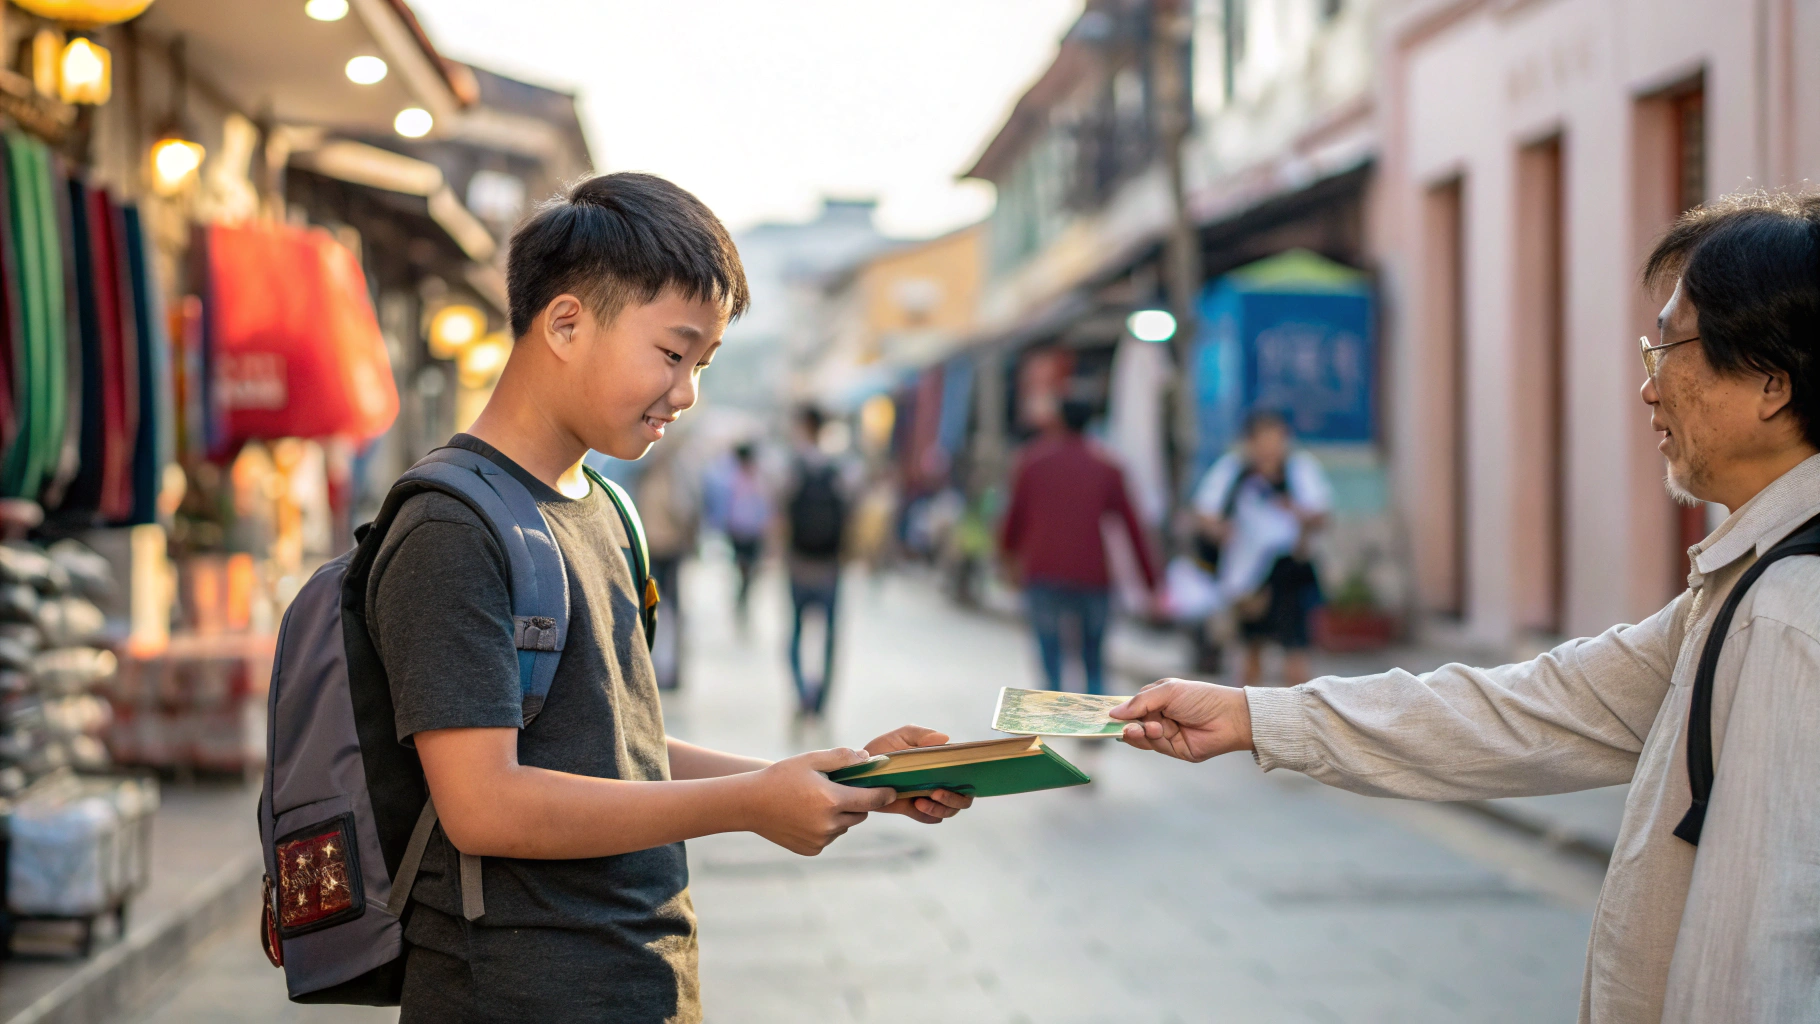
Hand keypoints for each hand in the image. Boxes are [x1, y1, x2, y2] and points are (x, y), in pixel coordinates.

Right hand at [743, 747, 895, 855]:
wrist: (750, 804)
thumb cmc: (781, 777)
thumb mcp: (811, 760)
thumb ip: (842, 757)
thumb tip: (868, 758)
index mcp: (832, 800)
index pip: (871, 800)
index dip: (883, 794)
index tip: (892, 791)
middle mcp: (829, 824)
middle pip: (859, 814)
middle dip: (856, 802)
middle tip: (839, 790)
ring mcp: (820, 840)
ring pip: (844, 827)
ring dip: (840, 816)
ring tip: (816, 802)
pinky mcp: (811, 849)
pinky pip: (829, 837)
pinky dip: (825, 828)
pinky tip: (806, 816)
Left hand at [863, 725, 973, 823]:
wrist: (859, 771)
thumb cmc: (882, 750)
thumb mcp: (900, 737)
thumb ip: (920, 735)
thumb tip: (945, 738)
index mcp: (941, 763)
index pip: (966, 771)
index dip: (970, 775)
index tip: (960, 775)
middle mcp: (940, 781)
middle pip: (964, 797)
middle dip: (955, 798)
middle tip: (938, 792)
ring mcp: (930, 797)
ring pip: (950, 810)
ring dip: (942, 808)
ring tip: (923, 801)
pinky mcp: (916, 810)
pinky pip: (932, 819)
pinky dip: (929, 816)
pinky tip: (917, 806)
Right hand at [1107, 678, 1253, 762]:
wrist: (1230, 717)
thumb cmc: (1201, 697)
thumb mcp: (1167, 692)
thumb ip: (1139, 702)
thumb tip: (1112, 713)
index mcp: (1157, 700)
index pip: (1132, 707)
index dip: (1119, 712)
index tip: (1104, 716)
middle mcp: (1160, 718)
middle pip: (1133, 724)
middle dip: (1127, 725)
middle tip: (1124, 726)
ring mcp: (1167, 735)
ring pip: (1141, 738)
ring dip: (1140, 733)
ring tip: (1147, 728)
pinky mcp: (1175, 750)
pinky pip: (1155, 748)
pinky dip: (1151, 741)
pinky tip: (1155, 732)